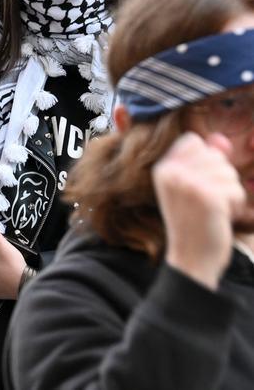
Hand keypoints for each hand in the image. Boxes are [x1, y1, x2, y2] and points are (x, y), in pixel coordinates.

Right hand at [154, 132, 242, 289]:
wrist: (191, 258)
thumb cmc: (194, 223)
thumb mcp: (193, 186)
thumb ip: (206, 159)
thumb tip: (221, 139)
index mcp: (162, 168)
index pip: (193, 141)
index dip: (204, 162)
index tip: (196, 186)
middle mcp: (171, 173)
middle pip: (215, 156)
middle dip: (220, 179)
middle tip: (204, 203)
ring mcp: (188, 184)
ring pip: (228, 173)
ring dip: (229, 194)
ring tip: (211, 211)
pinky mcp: (207, 197)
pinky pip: (236, 190)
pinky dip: (235, 206)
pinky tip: (219, 218)